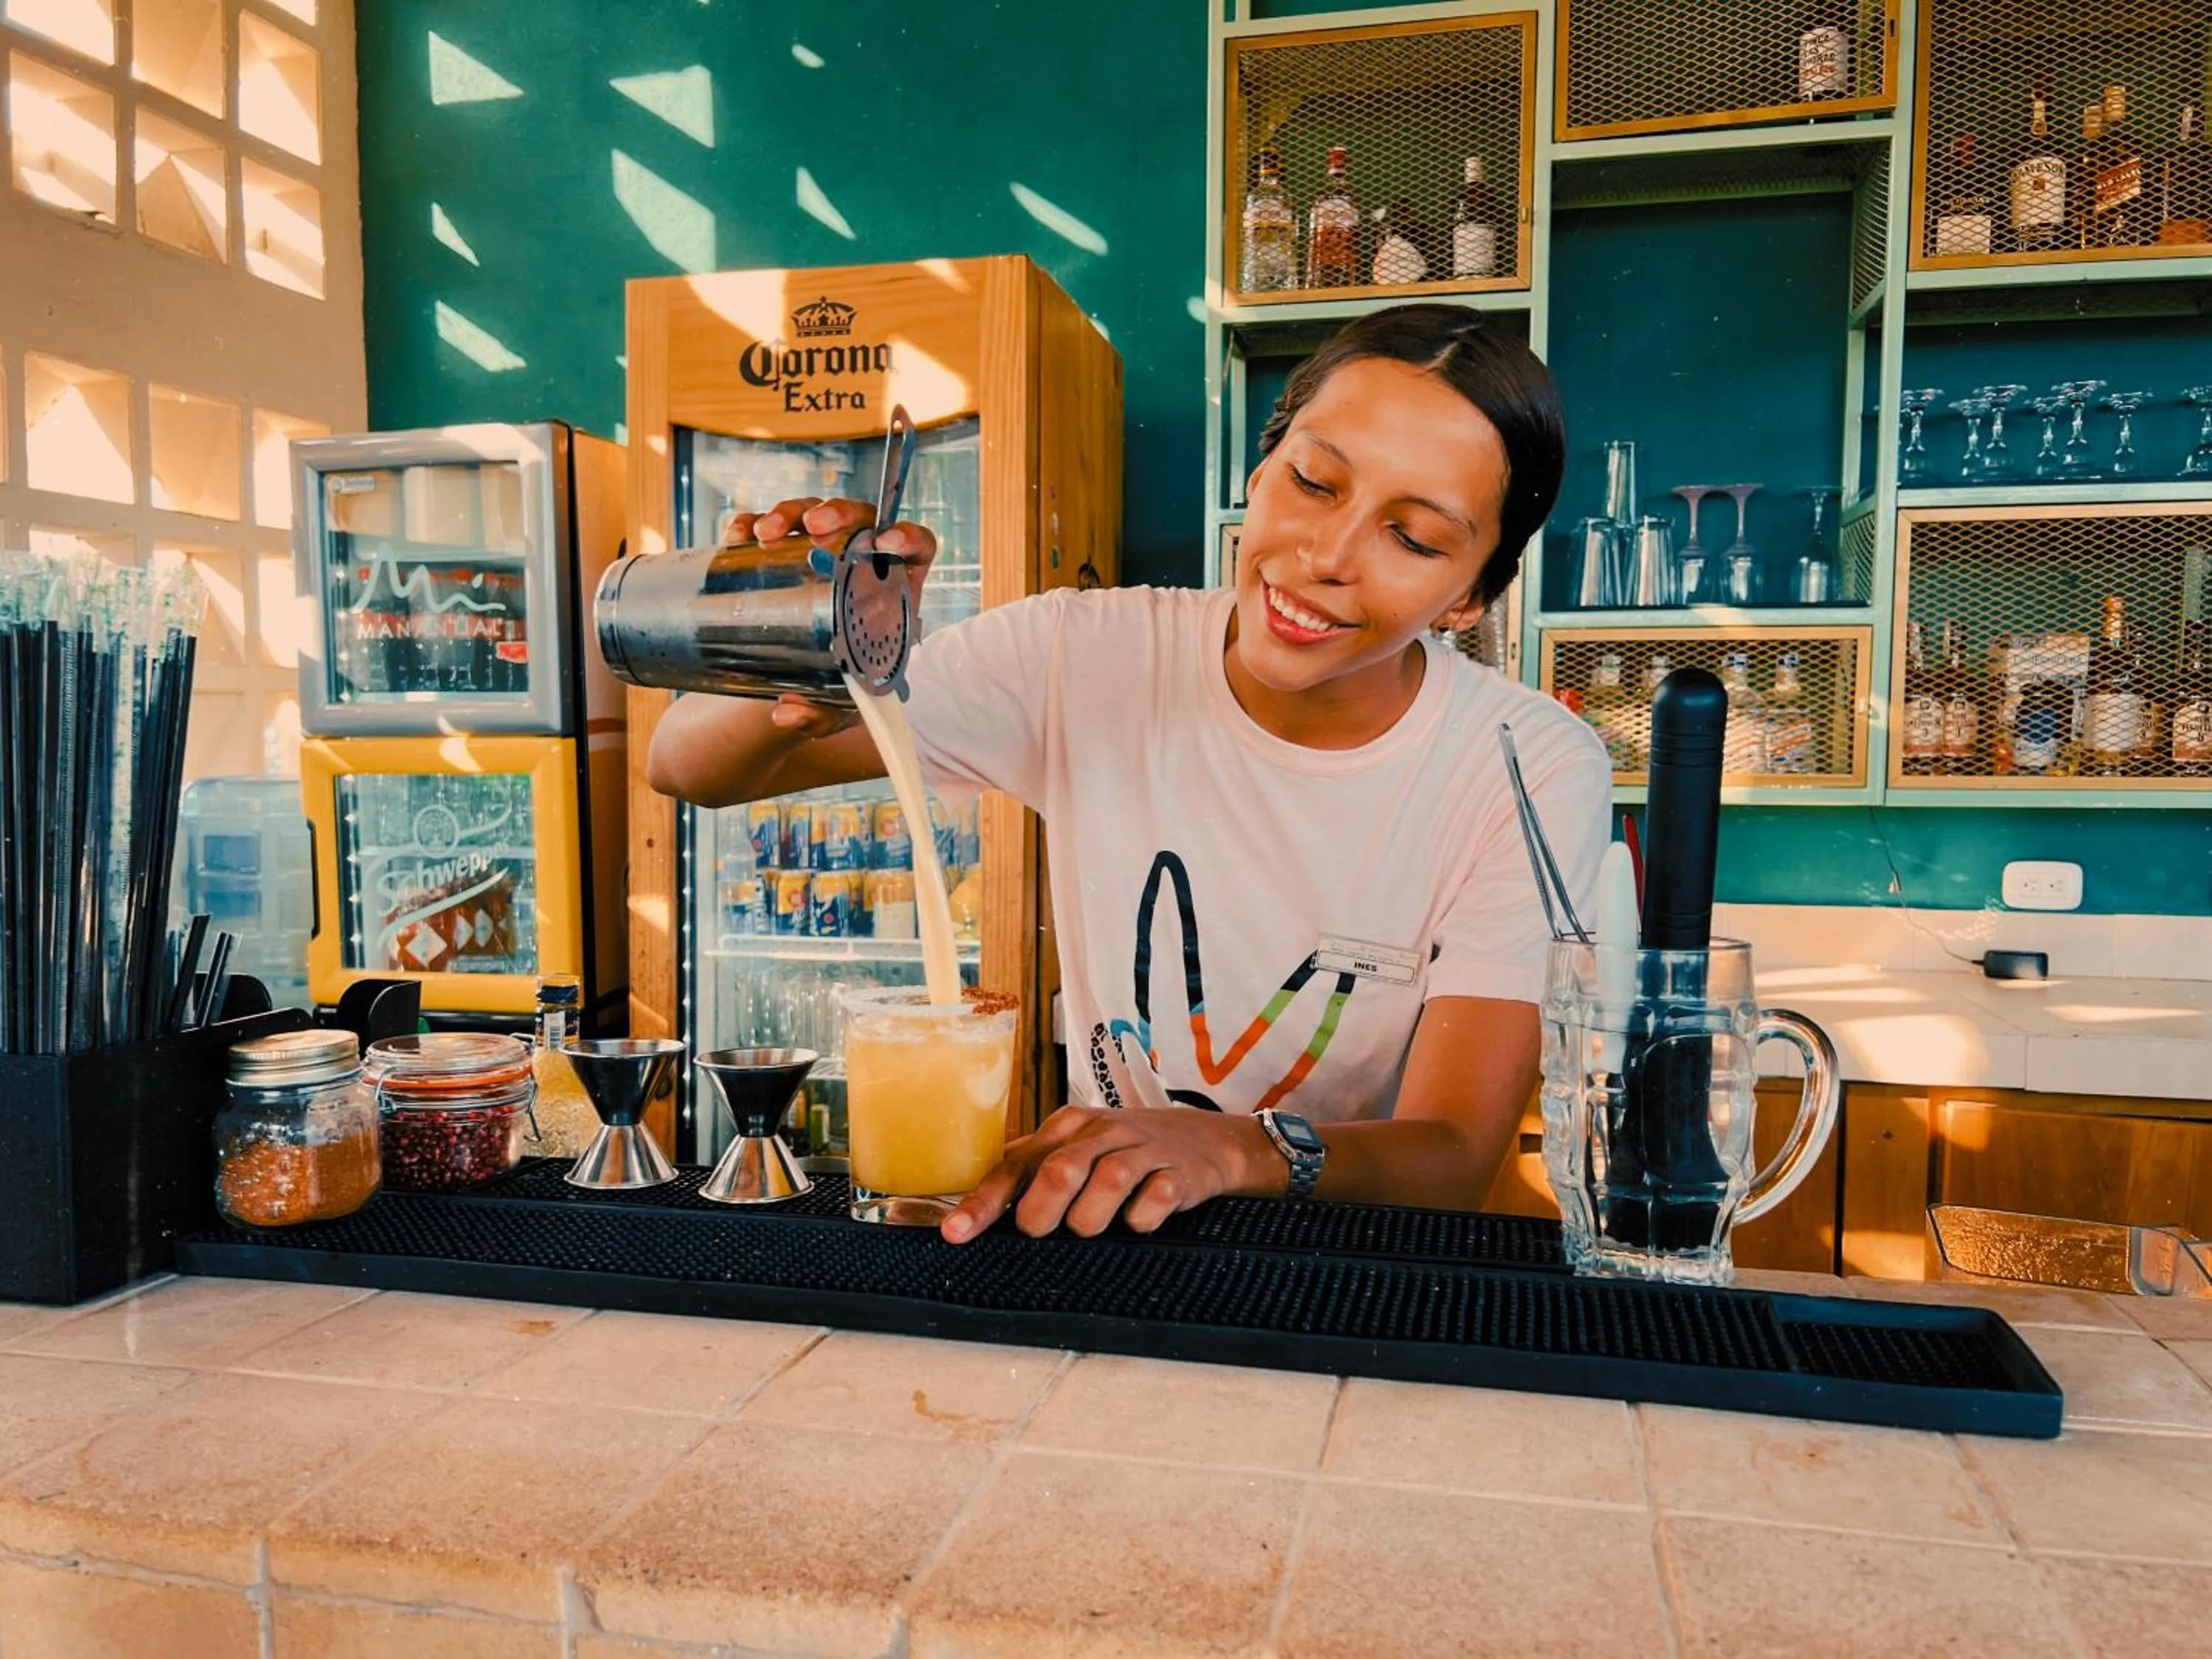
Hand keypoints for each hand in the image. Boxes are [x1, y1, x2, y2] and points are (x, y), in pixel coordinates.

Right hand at [722, 496, 939, 737]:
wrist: (795, 688)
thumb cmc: (836, 695)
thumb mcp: (835, 710)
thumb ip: (817, 716)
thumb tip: (786, 712)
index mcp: (894, 592)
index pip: (916, 548)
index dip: (908, 536)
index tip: (888, 543)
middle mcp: (860, 563)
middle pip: (859, 519)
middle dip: (838, 512)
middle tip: (814, 527)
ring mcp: (818, 554)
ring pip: (812, 514)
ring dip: (791, 513)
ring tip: (765, 533)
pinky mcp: (779, 555)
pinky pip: (767, 529)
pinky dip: (750, 524)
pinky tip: (737, 534)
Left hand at [940, 1105, 1281, 1243]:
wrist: (1204, 1139)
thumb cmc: (1122, 1150)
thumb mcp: (1073, 1148)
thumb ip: (1026, 1170)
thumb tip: (965, 1206)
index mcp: (1064, 1128)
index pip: (1014, 1165)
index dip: (984, 1202)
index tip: (956, 1234)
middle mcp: (1100, 1133)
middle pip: (1059, 1171)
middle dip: (1042, 1213)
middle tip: (1042, 1231)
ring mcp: (1142, 1150)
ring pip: (1108, 1181)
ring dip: (1091, 1219)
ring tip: (1092, 1227)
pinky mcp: (1179, 1172)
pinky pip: (1157, 1198)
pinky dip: (1142, 1218)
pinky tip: (1139, 1219)